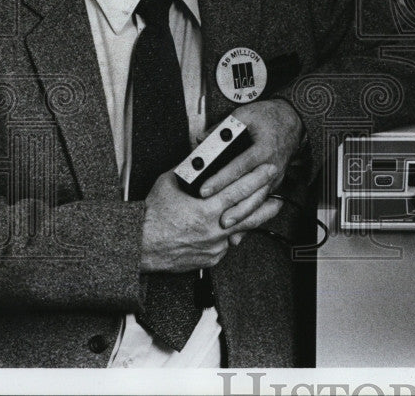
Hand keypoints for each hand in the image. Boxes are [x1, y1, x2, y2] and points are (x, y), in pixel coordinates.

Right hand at [140, 165, 275, 272]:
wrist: (137, 246)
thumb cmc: (150, 217)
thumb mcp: (169, 184)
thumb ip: (188, 170)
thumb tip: (199, 155)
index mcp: (206, 210)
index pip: (239, 191)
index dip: (257, 179)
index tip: (269, 170)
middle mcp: (214, 230)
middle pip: (251, 213)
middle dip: (267, 198)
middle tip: (277, 188)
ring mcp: (214, 247)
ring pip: (242, 230)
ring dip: (256, 217)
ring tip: (270, 206)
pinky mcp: (211, 259)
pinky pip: (227, 244)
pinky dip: (231, 234)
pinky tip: (235, 225)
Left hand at [197, 100, 304, 230]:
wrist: (293, 120)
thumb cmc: (270, 117)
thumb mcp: (246, 114)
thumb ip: (224, 126)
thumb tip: (202, 139)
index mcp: (263, 148)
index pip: (240, 166)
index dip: (222, 179)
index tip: (204, 189)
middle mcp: (271, 165)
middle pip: (252, 191)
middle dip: (234, 205)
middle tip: (215, 216)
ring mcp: (275, 177)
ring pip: (259, 201)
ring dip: (244, 215)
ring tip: (227, 227)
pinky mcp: (274, 183)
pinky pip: (263, 203)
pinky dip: (252, 217)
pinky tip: (241, 230)